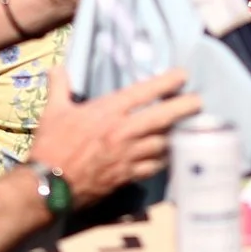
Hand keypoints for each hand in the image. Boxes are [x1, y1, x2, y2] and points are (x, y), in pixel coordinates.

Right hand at [27, 65, 195, 199]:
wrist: (50, 183)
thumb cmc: (52, 144)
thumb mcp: (53, 111)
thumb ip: (60, 87)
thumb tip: (57, 68)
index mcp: (108, 111)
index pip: (143, 92)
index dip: (167, 82)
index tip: (183, 76)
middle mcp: (124, 131)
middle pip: (163, 117)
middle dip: (185, 108)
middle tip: (200, 102)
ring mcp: (128, 155)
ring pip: (163, 143)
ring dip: (177, 135)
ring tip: (188, 128)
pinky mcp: (128, 175)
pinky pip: (154, 166)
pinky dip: (164, 160)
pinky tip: (170, 156)